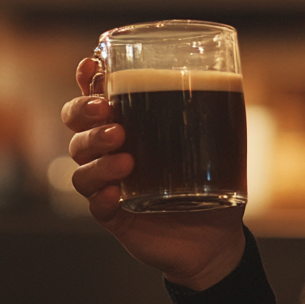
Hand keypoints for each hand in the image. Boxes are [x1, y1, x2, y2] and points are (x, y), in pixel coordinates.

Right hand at [60, 57, 245, 290]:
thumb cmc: (213, 182)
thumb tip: (228, 75)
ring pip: (80, 165)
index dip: (86, 80)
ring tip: (127, 159)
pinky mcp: (114, 217)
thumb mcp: (219, 143)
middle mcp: (111, 152)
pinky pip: (95, 206)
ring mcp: (109, 185)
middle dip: (83, 114)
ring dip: (97, 157)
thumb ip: (216, 111)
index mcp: (130, 126)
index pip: (96, 97)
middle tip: (108, 112)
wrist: (216, 238)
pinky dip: (101, 197)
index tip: (92, 65)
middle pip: (76, 128)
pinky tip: (115, 194)